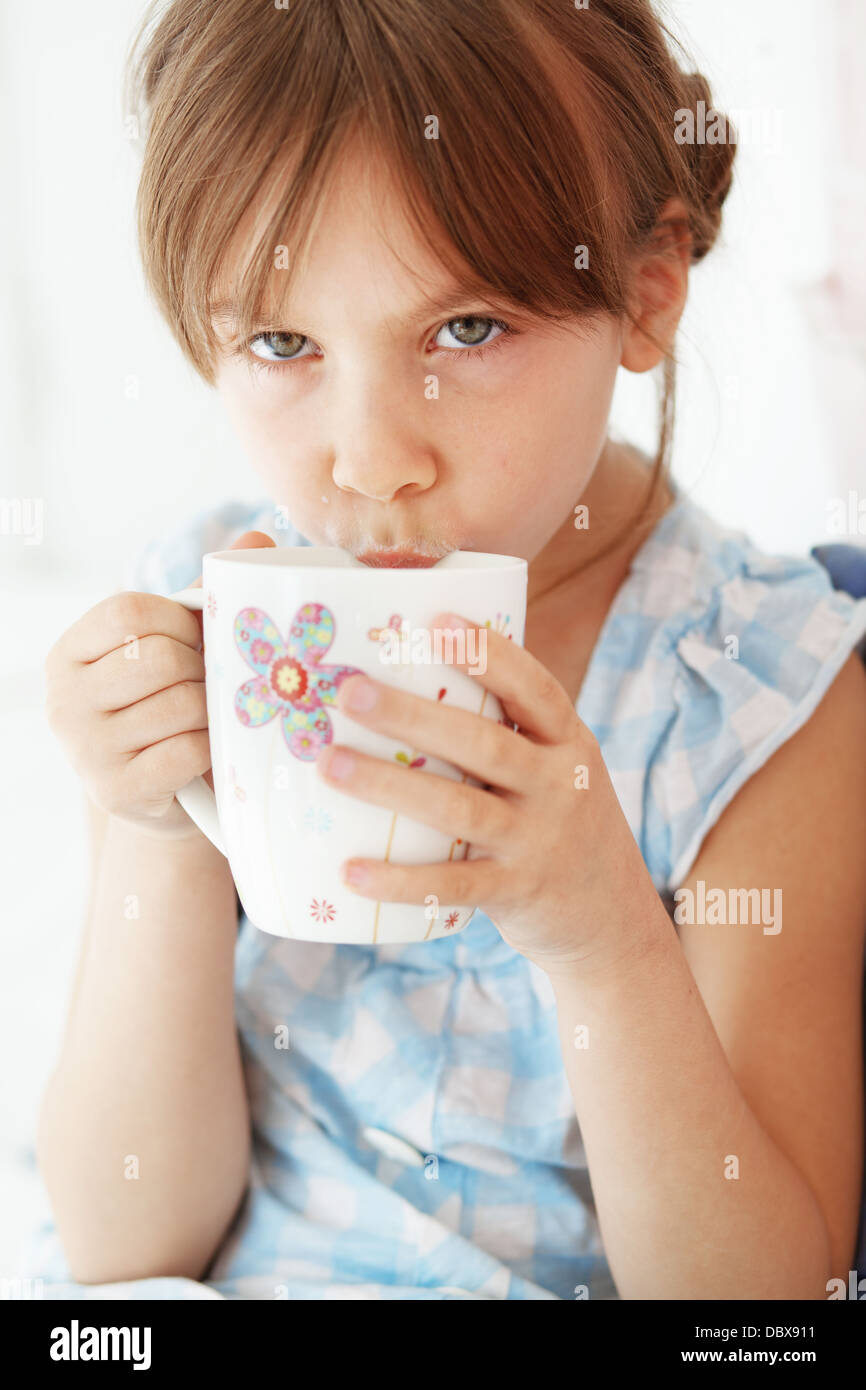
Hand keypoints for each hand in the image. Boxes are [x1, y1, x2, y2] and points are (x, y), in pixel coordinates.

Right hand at [44, 530, 274, 839]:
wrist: (169, 799)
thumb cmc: (174, 710)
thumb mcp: (178, 650)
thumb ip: (207, 597)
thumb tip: (258, 540)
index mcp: (69, 653)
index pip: (128, 611)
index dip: (179, 621)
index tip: (195, 641)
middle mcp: (63, 699)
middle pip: (158, 657)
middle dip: (202, 670)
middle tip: (210, 686)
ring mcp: (84, 749)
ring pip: (179, 704)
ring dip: (212, 711)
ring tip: (212, 719)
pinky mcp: (115, 791)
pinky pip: (186, 751)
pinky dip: (210, 749)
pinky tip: (208, 753)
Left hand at [314, 611, 661, 974]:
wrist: (612, 917)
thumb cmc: (560, 824)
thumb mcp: (556, 770)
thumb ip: (504, 733)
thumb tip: (404, 680)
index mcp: (568, 744)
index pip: (535, 689)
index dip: (488, 653)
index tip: (435, 621)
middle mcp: (559, 787)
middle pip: (483, 744)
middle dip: (412, 716)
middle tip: (350, 693)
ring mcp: (538, 842)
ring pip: (459, 809)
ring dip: (390, 786)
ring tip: (330, 765)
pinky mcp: (516, 893)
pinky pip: (453, 886)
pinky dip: (401, 881)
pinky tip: (351, 871)